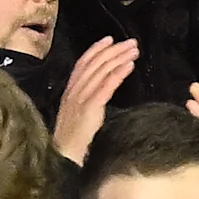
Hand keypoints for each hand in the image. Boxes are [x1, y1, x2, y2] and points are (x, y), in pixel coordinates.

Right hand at [53, 39, 136, 161]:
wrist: (63, 158)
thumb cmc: (73, 143)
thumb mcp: (77, 117)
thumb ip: (86, 103)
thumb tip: (99, 93)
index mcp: (70, 92)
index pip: (82, 64)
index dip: (96, 50)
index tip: (110, 40)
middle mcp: (74, 91)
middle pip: (94, 64)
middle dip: (113, 51)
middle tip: (131, 43)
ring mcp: (80, 99)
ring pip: (101, 71)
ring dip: (118, 58)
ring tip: (134, 51)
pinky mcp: (90, 108)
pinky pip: (105, 86)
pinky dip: (117, 74)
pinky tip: (129, 66)